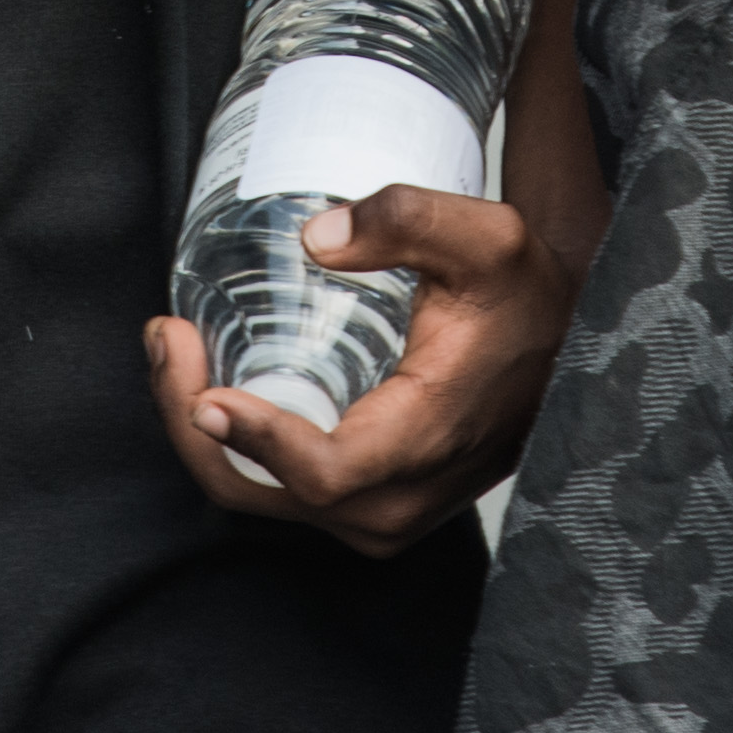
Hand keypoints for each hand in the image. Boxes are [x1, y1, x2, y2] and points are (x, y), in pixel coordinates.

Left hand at [144, 175, 603, 553]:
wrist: (564, 340)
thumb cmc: (523, 292)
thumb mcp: (485, 236)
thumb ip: (405, 219)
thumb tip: (315, 236)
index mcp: (429, 439)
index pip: (326, 473)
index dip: (257, 439)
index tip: (205, 388)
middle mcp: (402, 498)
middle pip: (267, 494)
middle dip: (194, 422)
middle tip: (168, 339)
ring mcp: (385, 513)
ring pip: (264, 501)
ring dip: (204, 435)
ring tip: (177, 351)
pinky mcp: (373, 507)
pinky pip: (283, 496)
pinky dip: (237, 447)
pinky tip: (213, 383)